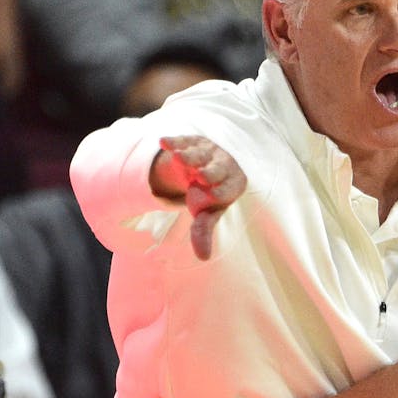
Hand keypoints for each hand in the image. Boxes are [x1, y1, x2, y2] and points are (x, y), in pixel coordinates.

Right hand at [149, 136, 246, 259]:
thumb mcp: (206, 213)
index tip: (206, 200)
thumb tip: (203, 257)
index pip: (226, 191)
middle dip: (210, 172)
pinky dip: (174, 142)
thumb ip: (203, 231)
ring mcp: (208, 151)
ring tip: (180, 159)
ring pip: (200, 154)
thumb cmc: (208, 194)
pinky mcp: (192, 141)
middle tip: (202, 176)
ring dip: (190, 156)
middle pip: (217, 169)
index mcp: (233, 184)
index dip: (216, 195)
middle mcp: (224, 165)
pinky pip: (183, 141)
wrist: (202, 166)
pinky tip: (163, 142)